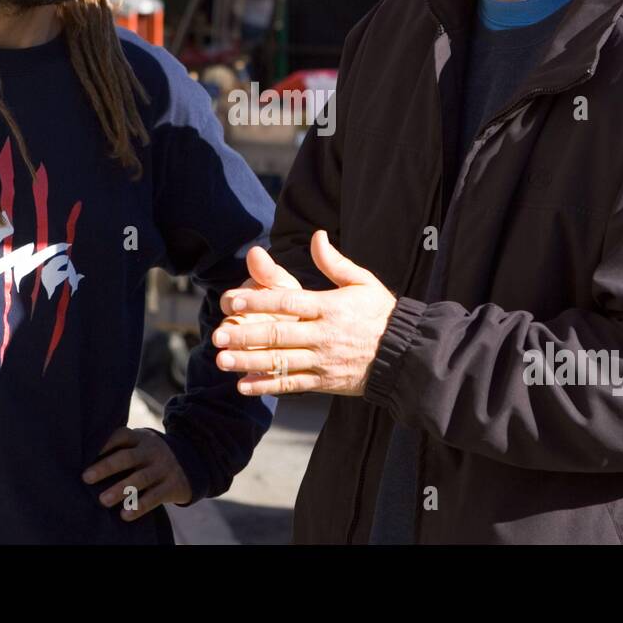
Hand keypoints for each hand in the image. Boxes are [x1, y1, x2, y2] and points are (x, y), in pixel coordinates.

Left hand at [82, 427, 191, 519]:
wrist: (192, 462)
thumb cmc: (150, 456)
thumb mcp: (140, 445)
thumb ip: (120, 448)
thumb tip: (82, 459)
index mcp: (140, 439)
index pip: (121, 436)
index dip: (104, 443)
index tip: (85, 453)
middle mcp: (152, 451)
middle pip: (128, 457)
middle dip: (106, 467)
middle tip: (86, 477)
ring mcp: (163, 468)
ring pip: (140, 479)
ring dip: (121, 489)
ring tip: (103, 500)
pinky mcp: (172, 486)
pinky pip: (154, 497)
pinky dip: (139, 506)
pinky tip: (125, 515)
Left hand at [212, 230, 396, 396]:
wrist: (405, 355)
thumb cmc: (381, 314)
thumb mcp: (362, 282)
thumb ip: (335, 262)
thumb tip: (317, 235)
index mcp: (329, 307)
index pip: (288, 302)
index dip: (258, 301)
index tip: (233, 299)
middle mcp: (323, 335)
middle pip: (279, 334)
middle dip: (246, 335)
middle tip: (217, 334)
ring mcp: (322, 361)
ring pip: (281, 362)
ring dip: (249, 362)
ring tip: (221, 360)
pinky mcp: (324, 382)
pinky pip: (292, 384)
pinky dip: (267, 386)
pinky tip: (243, 385)